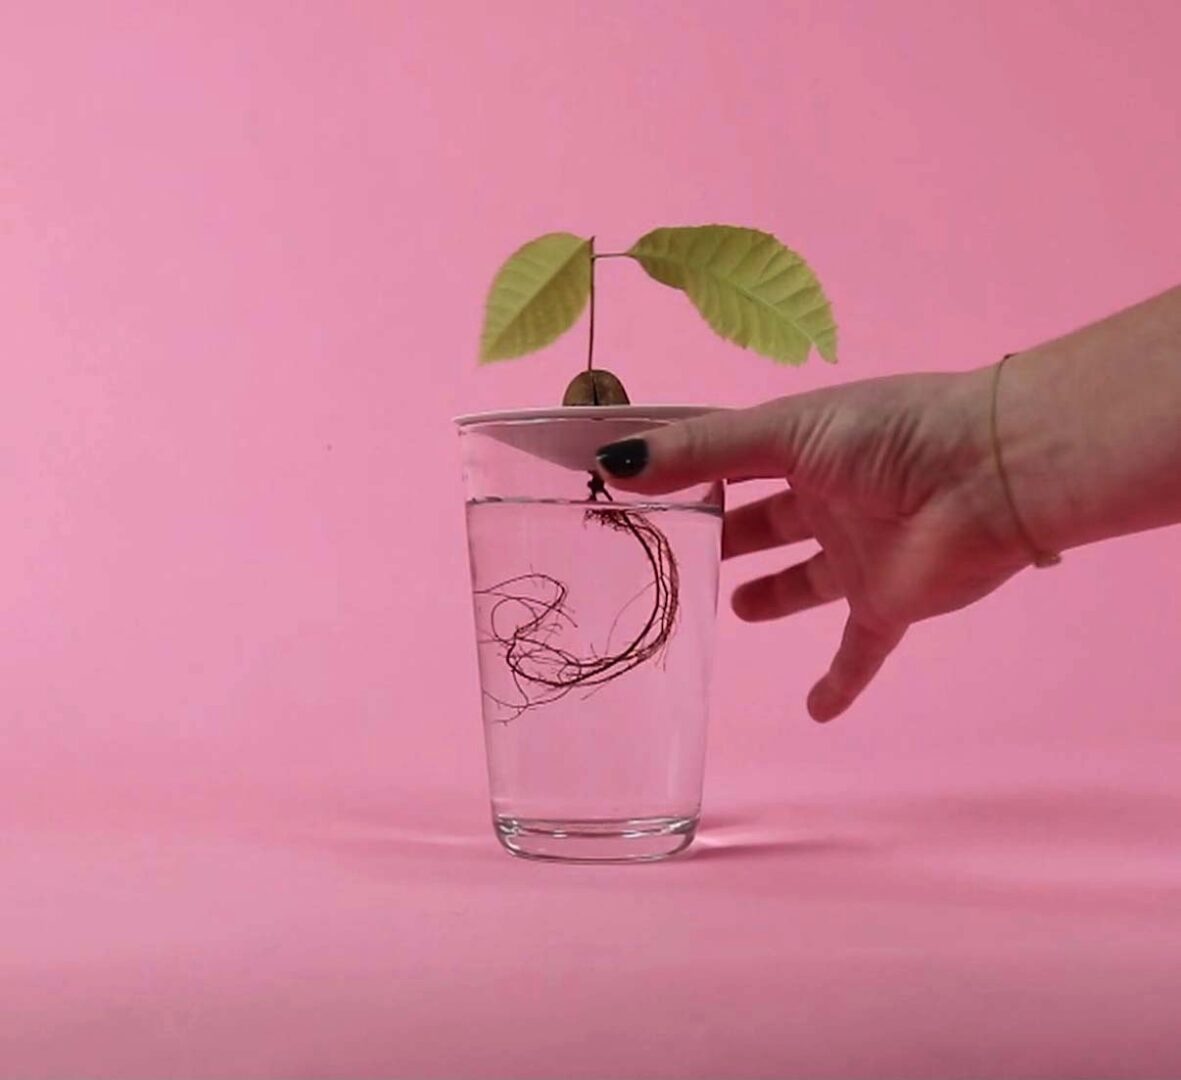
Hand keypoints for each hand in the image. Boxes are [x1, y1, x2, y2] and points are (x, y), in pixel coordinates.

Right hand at [596, 370, 1030, 721]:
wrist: (988, 477)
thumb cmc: (885, 436)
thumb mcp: (784, 433)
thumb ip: (701, 452)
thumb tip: (614, 465)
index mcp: (802, 448)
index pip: (731, 462)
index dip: (686, 476)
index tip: (633, 494)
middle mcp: (826, 499)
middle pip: (764, 524)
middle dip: (725, 536)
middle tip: (672, 555)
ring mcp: (857, 555)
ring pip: (804, 582)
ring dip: (773, 595)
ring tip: (730, 607)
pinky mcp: (887, 604)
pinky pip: (859, 650)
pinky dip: (841, 683)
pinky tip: (816, 713)